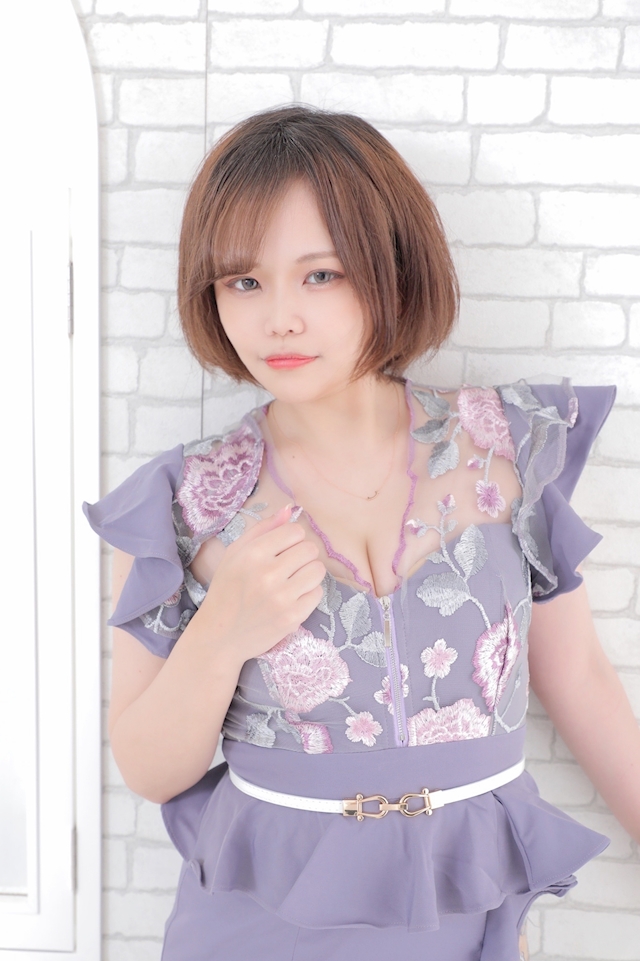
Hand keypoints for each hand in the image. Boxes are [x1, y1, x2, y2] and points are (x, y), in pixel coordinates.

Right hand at [197, 504, 325, 663]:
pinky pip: (317, 593)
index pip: (294, 531)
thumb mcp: (235, 554)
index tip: (282, 549)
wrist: (220, 635)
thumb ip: (263, 529)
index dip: (291, 538)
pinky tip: (292, 597)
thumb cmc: (227, 590)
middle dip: (301, 555)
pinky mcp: (292, 617)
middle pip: (309, 549)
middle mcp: (267, 574)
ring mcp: (281, 598)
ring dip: (308, 573)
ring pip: (318, 570)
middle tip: (288, 566)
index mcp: (252, 554)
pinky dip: (308, 594)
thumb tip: (289, 509)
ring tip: (292, 580)